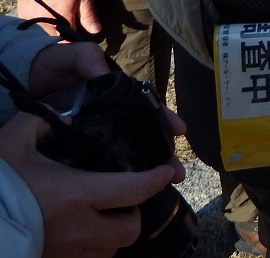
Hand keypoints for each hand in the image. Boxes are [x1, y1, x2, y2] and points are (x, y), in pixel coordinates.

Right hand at [0, 112, 181, 257]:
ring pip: (110, 251)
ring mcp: (66, 253)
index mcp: (76, 195)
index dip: (157, 179)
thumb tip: (60, 112)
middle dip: (133, 213)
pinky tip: (81, 233)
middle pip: (129, 229)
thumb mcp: (15, 142)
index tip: (166, 170)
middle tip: (125, 197)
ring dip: (112, 234)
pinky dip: (92, 249)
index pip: (135, 190)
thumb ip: (42, 122)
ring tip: (103, 216)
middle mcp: (78, 229)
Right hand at [16, 0, 99, 37]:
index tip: (81, 33)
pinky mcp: (23, 14)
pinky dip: (40, 21)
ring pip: (45, 31)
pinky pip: (34, 23)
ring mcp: (33, 20)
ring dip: (52, 26)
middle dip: (64, 32)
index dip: (76, 38)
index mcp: (63, 22)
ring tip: (57, 15)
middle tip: (70, 20)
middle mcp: (46, 25)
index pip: (70, 40)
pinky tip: (46, 12)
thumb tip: (95, 31)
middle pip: (56, 36)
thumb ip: (88, 15)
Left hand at [27, 39, 187, 176]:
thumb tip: (98, 71)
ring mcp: (96, 135)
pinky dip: (119, 178)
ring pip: (128, 153)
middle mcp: (112, 116)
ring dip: (148, 169)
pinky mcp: (79, 151)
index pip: (146, 107)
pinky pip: (103, 164)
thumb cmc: (53, 68)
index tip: (179, 129)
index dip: (164, 118)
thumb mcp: (68, 57)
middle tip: (177, 171)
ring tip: (166, 185)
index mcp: (115, 95)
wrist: (23, 84)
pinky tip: (131, 190)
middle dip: (163, 152)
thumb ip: (83, 57)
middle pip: (143, 135)